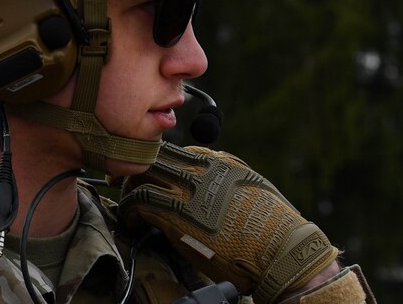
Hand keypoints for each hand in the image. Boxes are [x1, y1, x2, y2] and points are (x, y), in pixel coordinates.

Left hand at [118, 143, 337, 303]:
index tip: (150, 174)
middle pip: (156, 157)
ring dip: (127, 189)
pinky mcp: (176, 214)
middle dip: (135, 167)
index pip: (177, 153)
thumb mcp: (252, 189)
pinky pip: (139, 202)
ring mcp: (187, 190)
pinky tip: (130, 221)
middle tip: (121, 180)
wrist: (281, 249)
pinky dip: (128, 210)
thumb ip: (227, 181)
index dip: (159, 163)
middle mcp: (201, 170)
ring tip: (125, 204)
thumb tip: (215, 184)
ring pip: (142, 175)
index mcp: (220, 163)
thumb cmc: (274, 227)